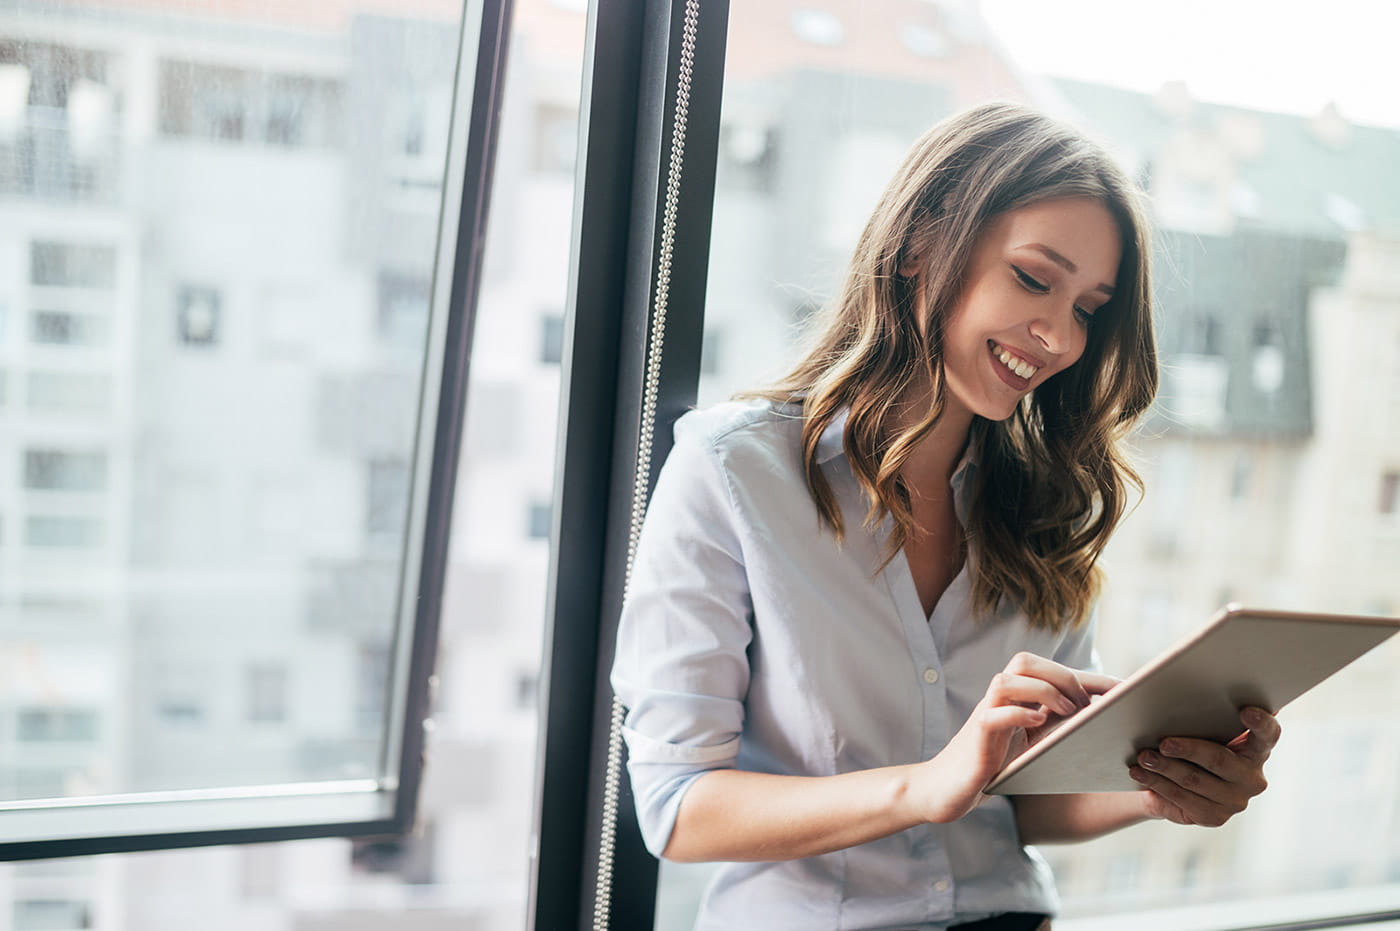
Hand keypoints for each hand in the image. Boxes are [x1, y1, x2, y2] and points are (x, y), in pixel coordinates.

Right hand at [915, 652, 1118, 822]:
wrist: (946, 790)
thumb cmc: (992, 767)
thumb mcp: (1031, 746)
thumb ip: (1055, 729)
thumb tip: (1102, 724)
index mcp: (1015, 699)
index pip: (1052, 671)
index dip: (1090, 677)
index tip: (1124, 690)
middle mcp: (999, 700)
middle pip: (1025, 661)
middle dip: (1063, 677)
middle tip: (1085, 707)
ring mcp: (985, 715)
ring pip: (1007, 680)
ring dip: (1043, 691)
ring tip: (1066, 713)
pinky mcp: (976, 737)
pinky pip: (994, 714)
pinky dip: (1019, 714)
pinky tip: (1038, 724)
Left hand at [1129, 706, 1279, 826]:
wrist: (1173, 782)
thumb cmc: (1189, 741)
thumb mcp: (1198, 726)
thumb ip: (1201, 711)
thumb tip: (1168, 684)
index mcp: (1257, 748)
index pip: (1268, 734)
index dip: (1260, 722)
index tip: (1245, 710)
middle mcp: (1252, 776)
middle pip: (1220, 759)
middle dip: (1188, 749)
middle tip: (1163, 742)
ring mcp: (1236, 800)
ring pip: (1194, 780)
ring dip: (1164, 767)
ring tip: (1143, 757)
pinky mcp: (1214, 817)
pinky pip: (1182, 798)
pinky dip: (1157, 783)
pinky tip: (1140, 774)